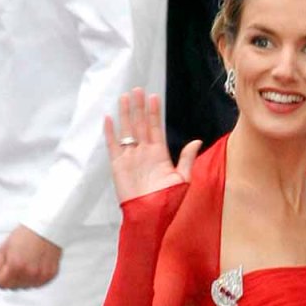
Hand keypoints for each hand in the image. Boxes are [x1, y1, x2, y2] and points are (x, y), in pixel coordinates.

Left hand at [0, 225, 61, 289]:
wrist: (46, 229)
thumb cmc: (26, 235)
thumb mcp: (4, 248)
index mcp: (15, 266)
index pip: (2, 284)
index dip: (1, 277)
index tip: (4, 271)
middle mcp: (28, 273)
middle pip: (14, 287)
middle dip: (13, 279)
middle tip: (17, 264)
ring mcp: (41, 275)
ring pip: (26, 287)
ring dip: (24, 279)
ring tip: (28, 264)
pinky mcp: (50, 275)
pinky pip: (39, 284)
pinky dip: (36, 279)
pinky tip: (36, 267)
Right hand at [104, 87, 201, 203]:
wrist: (149, 216)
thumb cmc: (167, 202)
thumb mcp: (182, 179)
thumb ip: (187, 159)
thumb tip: (196, 141)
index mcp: (159, 154)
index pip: (155, 128)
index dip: (154, 112)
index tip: (154, 96)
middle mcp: (144, 153)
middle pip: (140, 124)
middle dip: (139, 107)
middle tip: (138, 89)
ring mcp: (130, 157)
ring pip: (127, 130)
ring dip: (125, 114)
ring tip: (125, 97)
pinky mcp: (118, 165)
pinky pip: (113, 145)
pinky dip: (110, 132)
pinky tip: (109, 118)